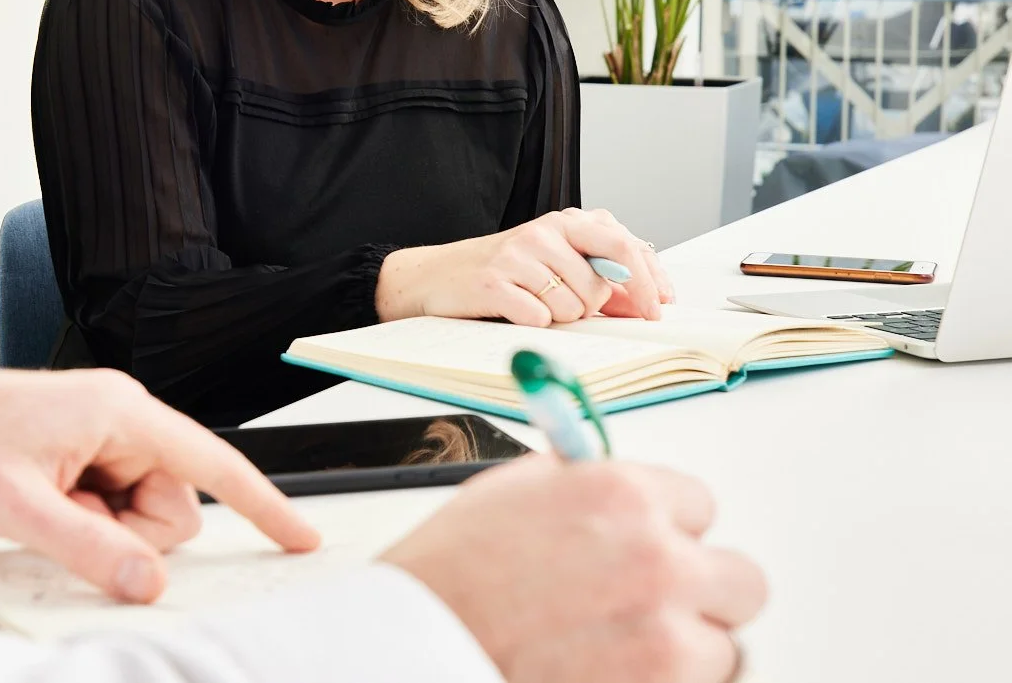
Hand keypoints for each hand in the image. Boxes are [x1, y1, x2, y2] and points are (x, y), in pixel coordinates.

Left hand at [0, 366, 319, 602]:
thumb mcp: (18, 507)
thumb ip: (90, 548)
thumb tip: (150, 583)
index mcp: (118, 411)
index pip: (213, 463)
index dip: (263, 506)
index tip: (301, 539)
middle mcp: (119, 417)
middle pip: (172, 506)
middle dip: (129, 533)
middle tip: (60, 518)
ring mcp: (101, 435)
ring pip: (142, 513)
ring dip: (100, 527)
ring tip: (42, 506)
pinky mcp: (83, 453)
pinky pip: (112, 506)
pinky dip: (86, 520)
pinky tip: (43, 505)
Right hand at [376, 207, 672, 324]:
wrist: (438, 275)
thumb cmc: (504, 270)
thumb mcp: (556, 262)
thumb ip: (602, 274)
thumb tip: (646, 299)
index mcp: (568, 222)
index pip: (626, 246)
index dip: (649, 282)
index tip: (657, 308)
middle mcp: (545, 232)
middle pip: (602, 281)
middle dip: (595, 305)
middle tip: (574, 307)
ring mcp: (518, 255)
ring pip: (573, 306)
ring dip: (560, 317)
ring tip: (534, 303)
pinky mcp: (495, 282)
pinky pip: (539, 318)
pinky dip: (533, 322)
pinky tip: (517, 310)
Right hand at [384, 456, 764, 682]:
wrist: (413, 648)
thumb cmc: (447, 578)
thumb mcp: (510, 495)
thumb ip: (583, 489)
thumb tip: (624, 497)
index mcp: (622, 496)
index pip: (700, 506)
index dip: (667, 529)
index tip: (645, 545)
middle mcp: (657, 561)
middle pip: (740, 580)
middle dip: (699, 594)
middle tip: (648, 607)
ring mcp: (667, 639)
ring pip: (723, 648)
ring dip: (681, 654)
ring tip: (612, 653)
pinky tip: (605, 675)